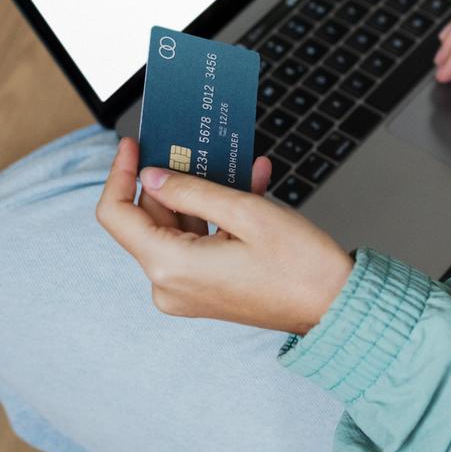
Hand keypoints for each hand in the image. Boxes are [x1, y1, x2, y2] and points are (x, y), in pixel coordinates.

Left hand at [96, 137, 352, 334]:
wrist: (334, 306)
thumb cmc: (299, 266)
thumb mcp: (245, 212)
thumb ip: (191, 190)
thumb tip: (152, 176)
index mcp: (171, 267)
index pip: (117, 215)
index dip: (120, 174)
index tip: (135, 145)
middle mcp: (169, 285)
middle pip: (148, 220)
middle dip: (171, 180)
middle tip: (192, 146)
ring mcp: (186, 291)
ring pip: (176, 229)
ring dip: (201, 194)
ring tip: (233, 164)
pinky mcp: (204, 290)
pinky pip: (197, 243)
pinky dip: (216, 216)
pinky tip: (247, 186)